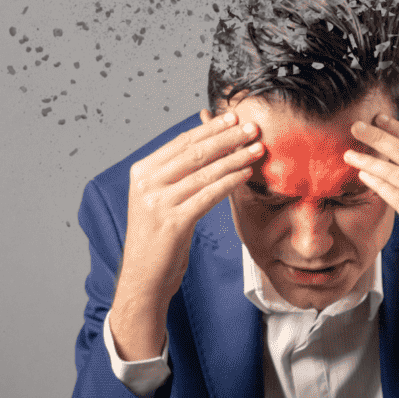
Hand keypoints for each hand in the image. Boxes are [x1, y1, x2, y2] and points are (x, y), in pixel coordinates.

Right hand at [108, 109, 262, 359]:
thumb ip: (176, 174)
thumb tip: (208, 146)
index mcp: (141, 172)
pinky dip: (230, 182)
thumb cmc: (157, 239)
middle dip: (227, 137)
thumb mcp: (159, 200)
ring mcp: (158, 202)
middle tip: (252, 127)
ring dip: (235, 157)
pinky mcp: (173, 222)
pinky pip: (208, 195)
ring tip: (257, 148)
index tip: (233, 118)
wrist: (143, 278)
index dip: (210, 128)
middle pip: (195, 152)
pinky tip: (246, 174)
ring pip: (205, 171)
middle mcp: (147, 183)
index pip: (181, 142)